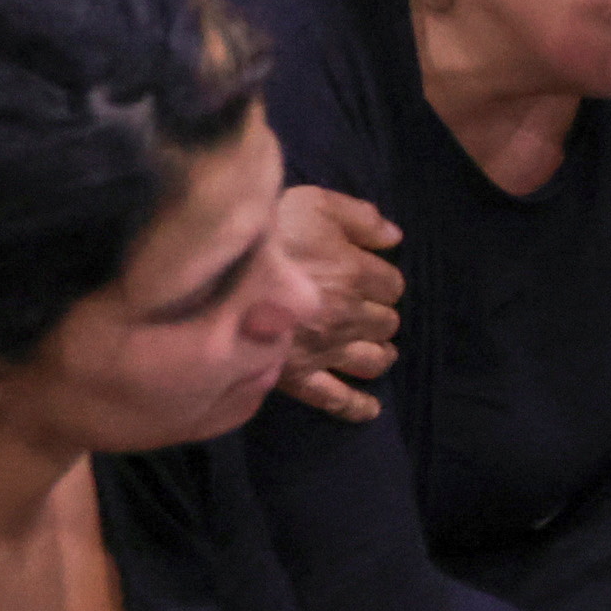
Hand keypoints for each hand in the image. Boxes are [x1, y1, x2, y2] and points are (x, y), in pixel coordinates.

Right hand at [265, 185, 400, 416]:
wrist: (215, 267)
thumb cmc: (269, 228)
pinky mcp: (298, 376)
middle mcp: (347, 316)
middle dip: (379, 315)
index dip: (383, 280)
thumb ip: (361, 217)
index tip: (368, 276)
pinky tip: (370, 408)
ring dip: (378, 354)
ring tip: (376, 350)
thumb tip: (395, 238)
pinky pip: (335, 398)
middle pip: (386, 323)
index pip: (392, 285)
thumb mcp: (317, 201)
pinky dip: (356, 406)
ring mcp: (324, 349)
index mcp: (354, 274)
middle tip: (366, 311)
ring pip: (371, 360)